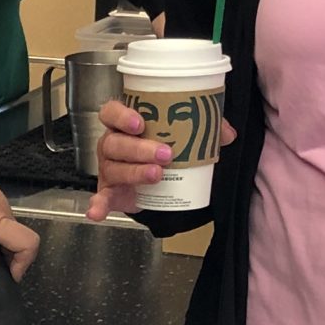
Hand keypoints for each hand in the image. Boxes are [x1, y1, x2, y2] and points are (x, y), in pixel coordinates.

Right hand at [87, 105, 236, 222]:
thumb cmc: (163, 148)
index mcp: (123, 125)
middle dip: (139, 148)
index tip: (139, 123)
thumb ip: (204, 129)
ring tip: (157, 175)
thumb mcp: (183, 135)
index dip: (121, 115)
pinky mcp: (110, 192)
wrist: (156, 181)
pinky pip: (101, 198)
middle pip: (114, 142)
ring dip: (135, 172)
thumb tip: (226, 134)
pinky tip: (97, 213)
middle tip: (166, 154)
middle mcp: (111, 144)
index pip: (111, 112)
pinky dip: (98, 205)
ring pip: (114, 168)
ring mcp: (108, 169)